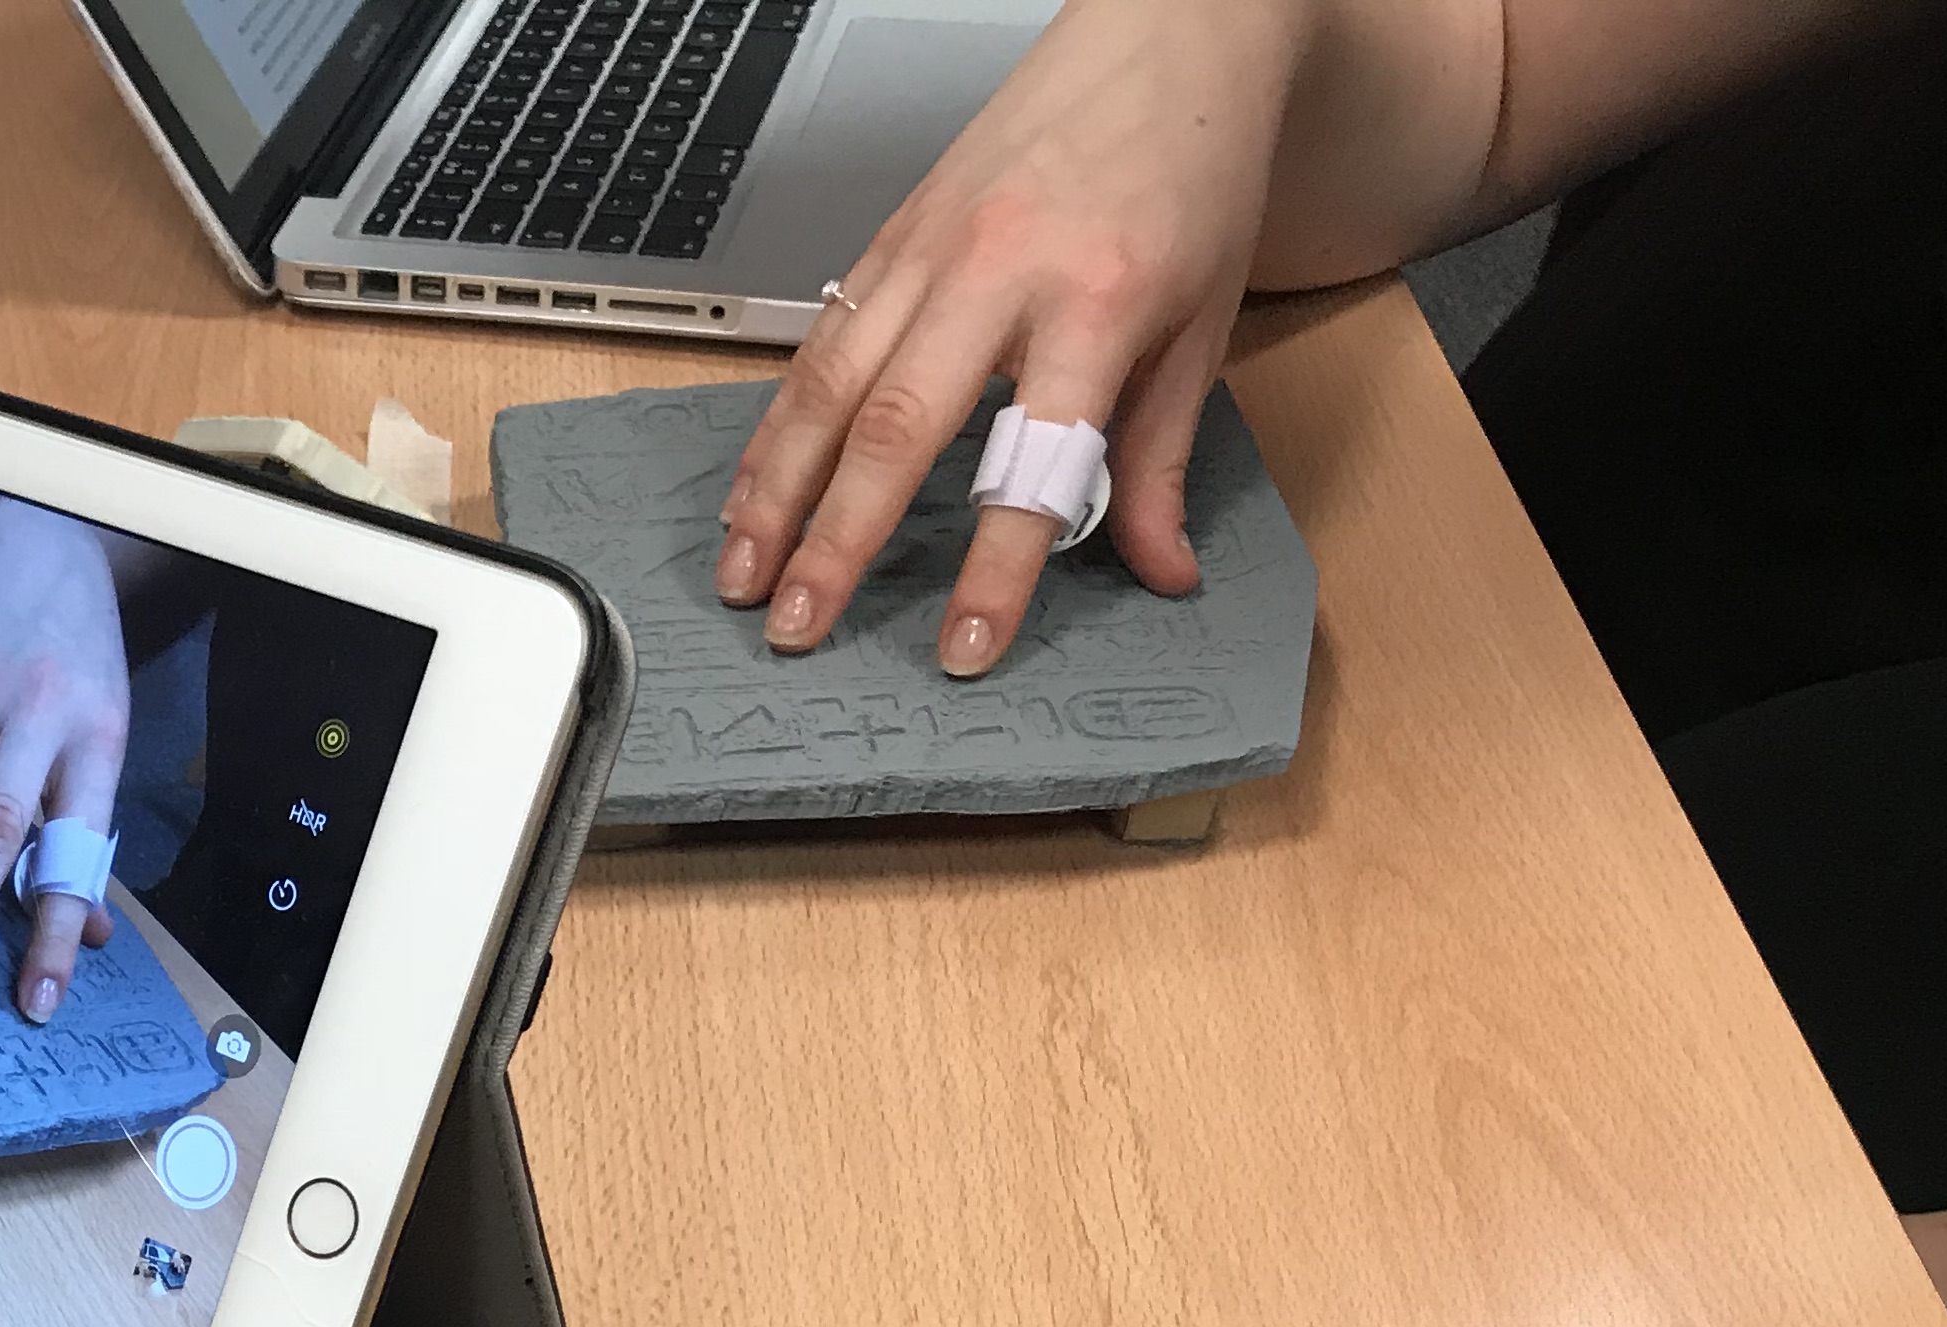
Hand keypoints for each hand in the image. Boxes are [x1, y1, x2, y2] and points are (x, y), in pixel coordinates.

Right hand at [713, 0, 1308, 675]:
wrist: (1171, 35)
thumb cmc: (1190, 172)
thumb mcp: (1203, 323)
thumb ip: (1163, 455)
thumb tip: (1161, 569)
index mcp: (1096, 301)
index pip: (1033, 460)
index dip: (996, 565)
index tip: (966, 646)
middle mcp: (999, 270)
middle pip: (894, 424)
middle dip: (836, 539)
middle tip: (797, 625)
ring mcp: (932, 247)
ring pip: (829, 382)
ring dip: (776, 490)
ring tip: (743, 575)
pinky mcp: (893, 233)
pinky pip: (819, 339)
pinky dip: (777, 422)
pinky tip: (751, 485)